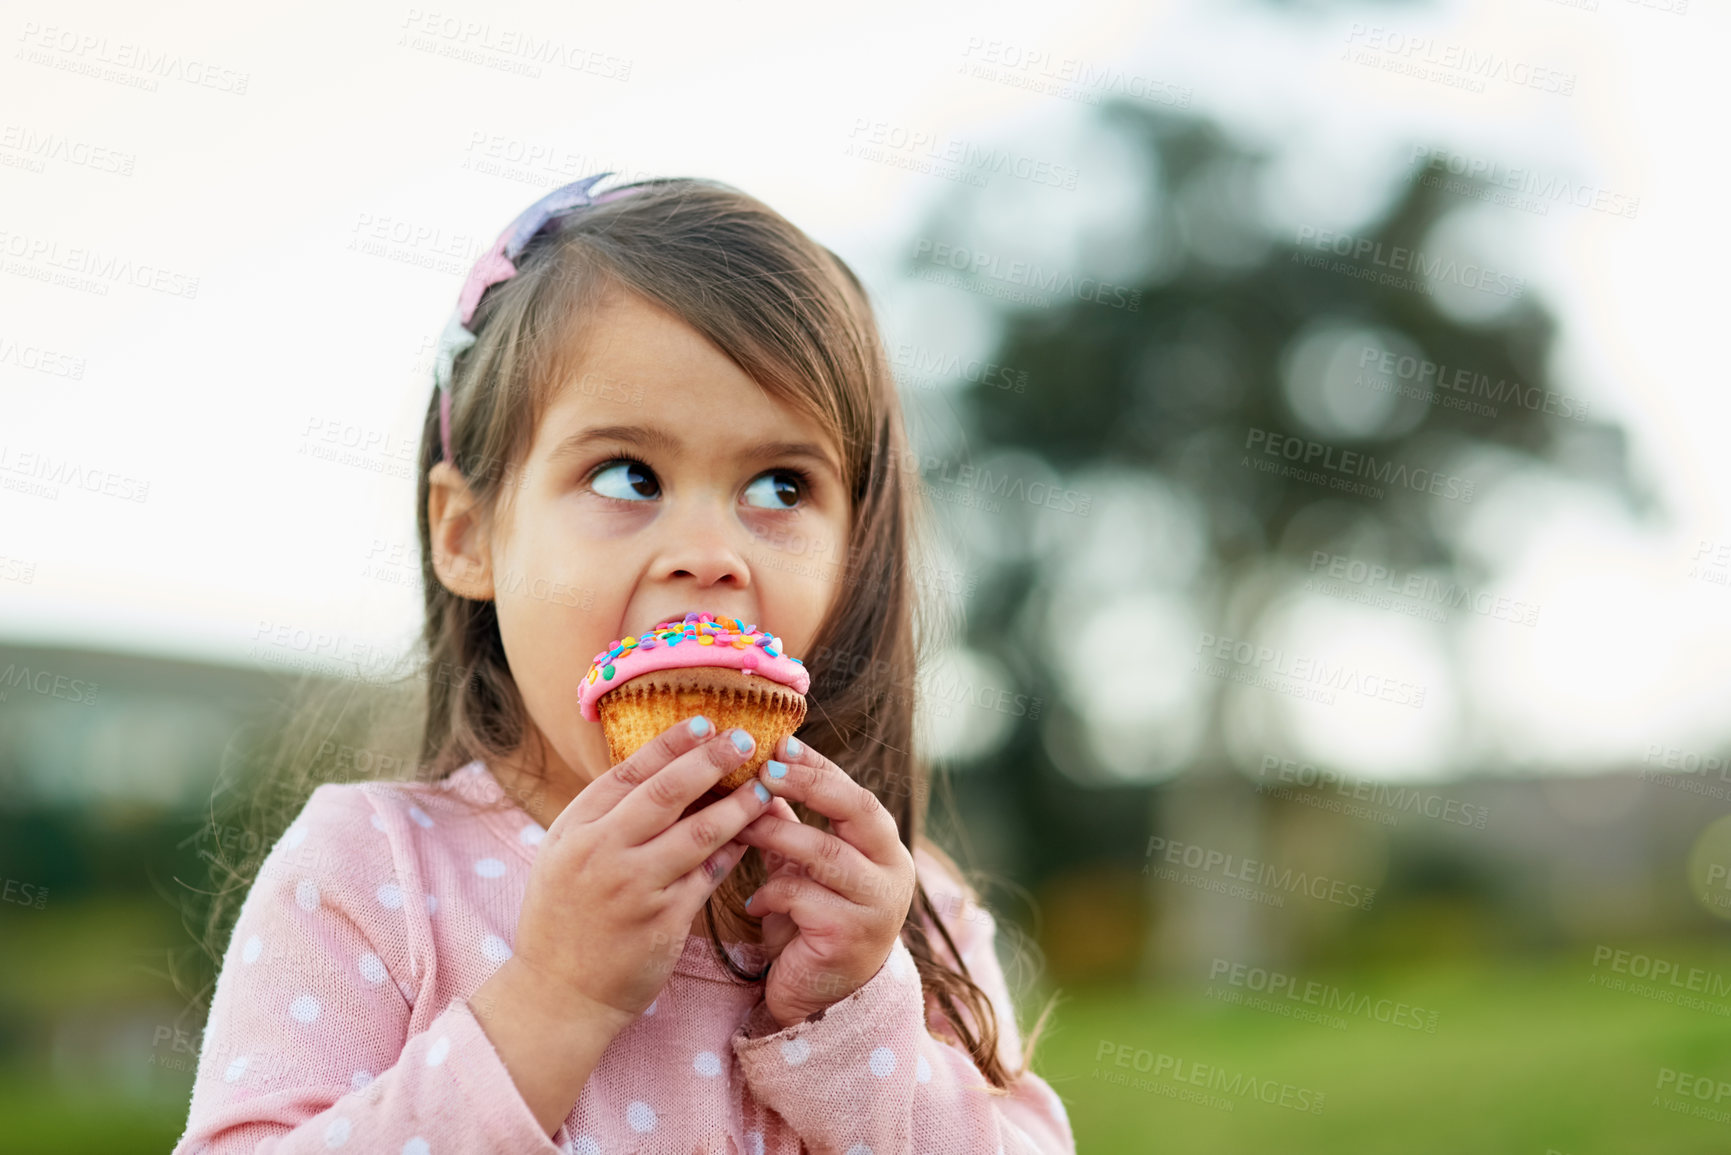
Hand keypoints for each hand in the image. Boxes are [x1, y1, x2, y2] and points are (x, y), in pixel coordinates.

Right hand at [507, 717, 775, 1029]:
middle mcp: (601, 851)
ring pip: (700, 833)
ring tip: (766, 786)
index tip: (705, 722)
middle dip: (712, 760)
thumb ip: (604, 817)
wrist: (557, 995)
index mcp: (574, 829)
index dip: (671, 743)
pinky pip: (709, 877)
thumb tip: (661, 772)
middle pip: (667, 792)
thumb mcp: (564, 856)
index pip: (629, 771)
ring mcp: (633, 887)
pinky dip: (732, 853)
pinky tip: (753, 837)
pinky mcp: (663, 921)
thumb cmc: (563, 919)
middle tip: (746, 739)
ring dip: (739, 805)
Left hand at [735, 738, 916, 1027]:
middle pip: (858, 810)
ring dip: (777, 834)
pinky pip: (804, 898)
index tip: (780, 743)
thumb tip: (760, 771)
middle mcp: (892, 871)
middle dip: (810, 785)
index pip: (854, 792)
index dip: (818, 767)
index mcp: (884, 846)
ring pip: (825, 853)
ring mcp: (876, 905)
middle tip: (765, 770)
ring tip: (741, 827)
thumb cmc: (813, 923)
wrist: (823, 1000)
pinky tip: (753, 904)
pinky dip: (771, 893)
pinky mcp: (851, 936)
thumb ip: (790, 823)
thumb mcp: (802, 867)